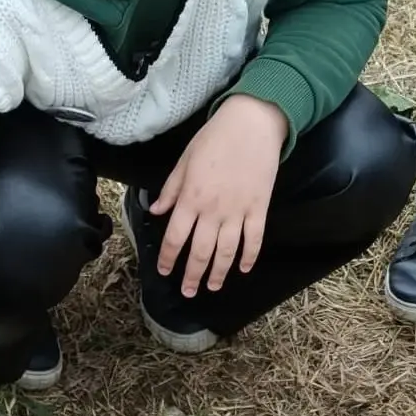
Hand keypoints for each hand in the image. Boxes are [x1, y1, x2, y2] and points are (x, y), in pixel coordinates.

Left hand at [151, 94, 287, 296]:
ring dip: (218, 273)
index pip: (174, 237)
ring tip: (212, 286)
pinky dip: (250, 257)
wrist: (252, 123)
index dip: (167, 258)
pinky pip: (254, 239)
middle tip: (188, 291)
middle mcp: (213, 210)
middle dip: (192, 275)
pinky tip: (244, 269)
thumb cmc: (215, 138)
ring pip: (226, 252)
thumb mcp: (184, 160)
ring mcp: (238, 212)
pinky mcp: (259, 208)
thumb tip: (156, 210)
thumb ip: (171, 189)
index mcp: (190, 198)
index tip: (164, 271)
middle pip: (199, 252)